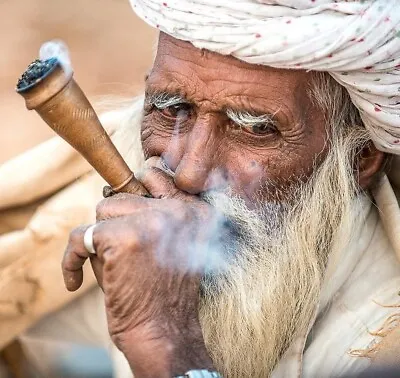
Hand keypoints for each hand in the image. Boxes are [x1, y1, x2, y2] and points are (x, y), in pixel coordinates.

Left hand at [62, 164, 215, 377]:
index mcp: (196, 212)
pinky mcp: (122, 237)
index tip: (123, 211)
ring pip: (103, 210)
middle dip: (114, 225)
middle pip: (124, 197)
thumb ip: (154, 218)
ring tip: (110, 267)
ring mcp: (151, 221)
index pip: (157, 178)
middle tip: (116, 255)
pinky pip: (81, 235)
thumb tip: (114, 196)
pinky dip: (72, 259)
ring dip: (100, 239)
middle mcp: (178, 210)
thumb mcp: (173, 247)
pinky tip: (75, 281)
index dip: (135, 194)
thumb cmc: (164, 295)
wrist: (164, 333)